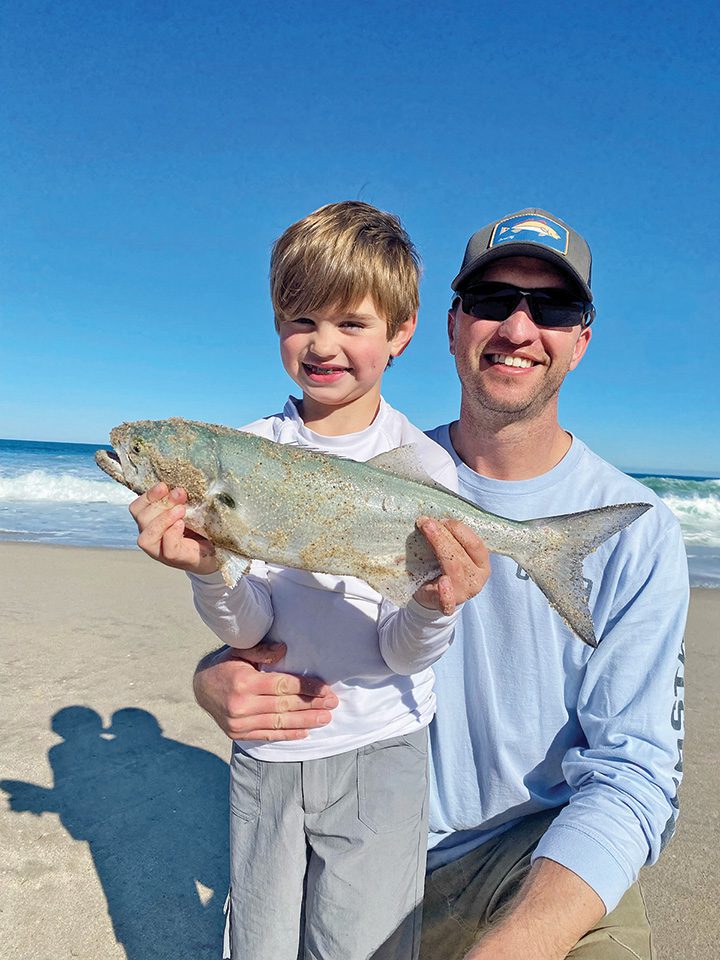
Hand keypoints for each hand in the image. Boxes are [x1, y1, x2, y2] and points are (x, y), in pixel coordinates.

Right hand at [129, 482, 218, 573]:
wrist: (217, 551)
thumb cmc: (201, 530)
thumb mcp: (189, 510)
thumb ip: (180, 500)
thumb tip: (179, 486)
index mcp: (151, 524)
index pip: (137, 509)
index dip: (148, 496)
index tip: (164, 485)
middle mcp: (152, 539)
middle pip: (141, 520)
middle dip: (160, 504)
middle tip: (180, 494)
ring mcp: (162, 552)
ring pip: (146, 538)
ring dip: (163, 520)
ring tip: (181, 510)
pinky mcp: (178, 560)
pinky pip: (167, 550)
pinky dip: (172, 534)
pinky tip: (181, 524)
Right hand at [193, 644, 339, 740]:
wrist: (199, 688)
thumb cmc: (224, 665)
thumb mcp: (239, 650)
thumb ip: (261, 650)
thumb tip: (284, 650)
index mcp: (244, 682)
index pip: (282, 686)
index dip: (307, 688)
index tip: (326, 690)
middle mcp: (241, 705)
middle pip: (284, 706)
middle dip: (311, 705)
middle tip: (333, 704)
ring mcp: (238, 722)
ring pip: (278, 723)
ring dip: (305, 722)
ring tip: (325, 719)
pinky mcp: (237, 734)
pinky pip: (267, 735)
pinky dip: (287, 735)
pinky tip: (305, 732)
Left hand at [413, 518, 489, 614]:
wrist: (433, 594)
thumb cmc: (444, 566)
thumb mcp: (453, 552)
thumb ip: (451, 538)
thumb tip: (436, 516)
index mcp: (482, 564)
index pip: (475, 544)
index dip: (459, 529)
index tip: (442, 520)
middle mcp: (476, 579)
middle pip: (460, 555)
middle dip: (443, 536)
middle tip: (426, 523)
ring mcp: (463, 593)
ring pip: (453, 569)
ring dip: (439, 548)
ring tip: (426, 532)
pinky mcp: (448, 605)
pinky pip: (448, 602)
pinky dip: (446, 594)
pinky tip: (443, 583)